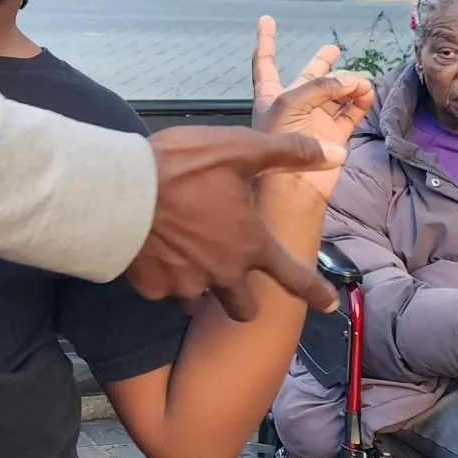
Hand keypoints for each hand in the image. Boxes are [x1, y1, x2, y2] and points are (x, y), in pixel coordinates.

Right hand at [128, 125, 346, 320]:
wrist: (120, 191)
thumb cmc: (183, 168)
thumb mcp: (240, 149)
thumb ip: (289, 153)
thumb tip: (337, 153)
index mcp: (250, 245)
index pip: (294, 277)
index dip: (314, 293)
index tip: (327, 306)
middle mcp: (223, 274)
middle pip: (243, 308)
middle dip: (242, 302)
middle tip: (230, 284)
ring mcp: (185, 285)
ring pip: (199, 301)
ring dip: (197, 286)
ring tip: (181, 259)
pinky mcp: (152, 288)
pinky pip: (162, 290)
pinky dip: (161, 276)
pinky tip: (150, 252)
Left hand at [252, 17, 373, 214]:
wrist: (290, 188)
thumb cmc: (276, 145)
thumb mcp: (291, 104)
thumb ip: (321, 88)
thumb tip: (352, 82)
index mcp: (271, 96)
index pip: (265, 62)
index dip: (266, 41)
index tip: (266, 19)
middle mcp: (292, 106)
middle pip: (309, 77)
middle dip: (321, 63)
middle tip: (333, 49)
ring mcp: (314, 121)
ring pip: (335, 94)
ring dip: (349, 85)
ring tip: (361, 83)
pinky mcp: (334, 137)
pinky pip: (350, 112)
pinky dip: (360, 102)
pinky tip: (366, 94)